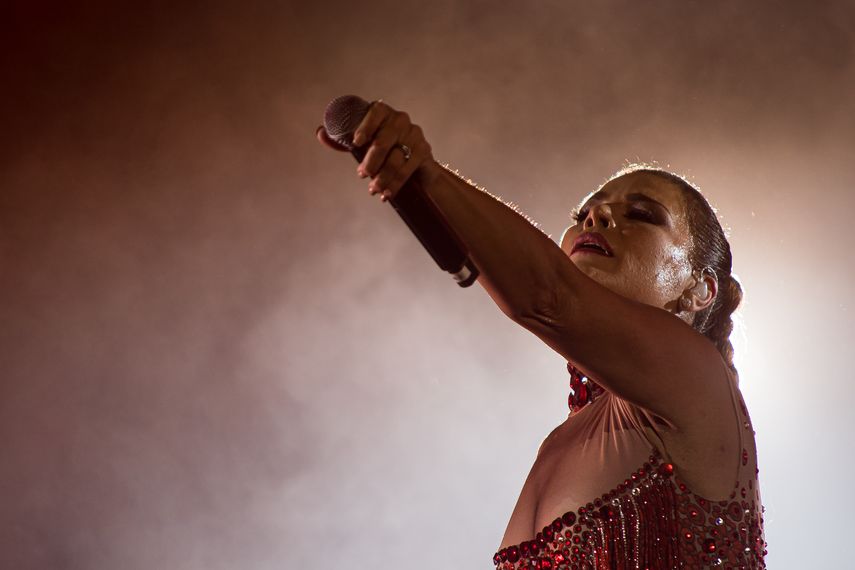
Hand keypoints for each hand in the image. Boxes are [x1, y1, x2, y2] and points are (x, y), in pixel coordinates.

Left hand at [316, 100, 438, 201]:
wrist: (416, 165)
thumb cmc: (384, 151)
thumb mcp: (362, 144)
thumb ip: (341, 139)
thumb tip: (320, 133)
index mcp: (383, 113)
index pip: (376, 112)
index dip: (365, 126)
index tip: (356, 143)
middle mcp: (400, 120)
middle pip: (384, 141)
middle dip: (371, 161)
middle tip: (362, 175)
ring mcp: (414, 135)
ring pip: (395, 158)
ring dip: (382, 177)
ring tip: (373, 190)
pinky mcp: (423, 151)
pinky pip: (407, 169)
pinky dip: (395, 184)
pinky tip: (387, 193)